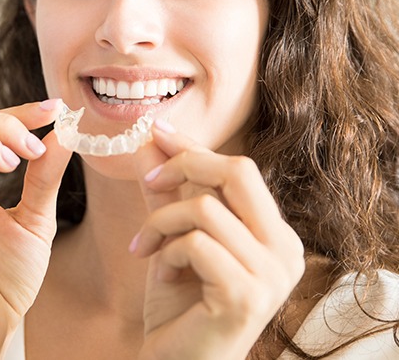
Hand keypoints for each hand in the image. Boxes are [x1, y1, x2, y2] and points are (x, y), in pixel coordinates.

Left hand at [132, 122, 304, 359]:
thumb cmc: (180, 303)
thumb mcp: (172, 236)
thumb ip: (166, 191)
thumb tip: (150, 142)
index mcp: (275, 233)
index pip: (239, 169)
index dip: (195, 146)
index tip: (157, 130)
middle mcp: (285, 249)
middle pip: (238, 171)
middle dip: (185, 165)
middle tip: (150, 181)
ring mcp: (272, 274)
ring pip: (205, 208)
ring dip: (162, 222)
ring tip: (146, 248)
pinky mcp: (247, 295)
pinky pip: (195, 243)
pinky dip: (166, 252)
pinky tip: (160, 275)